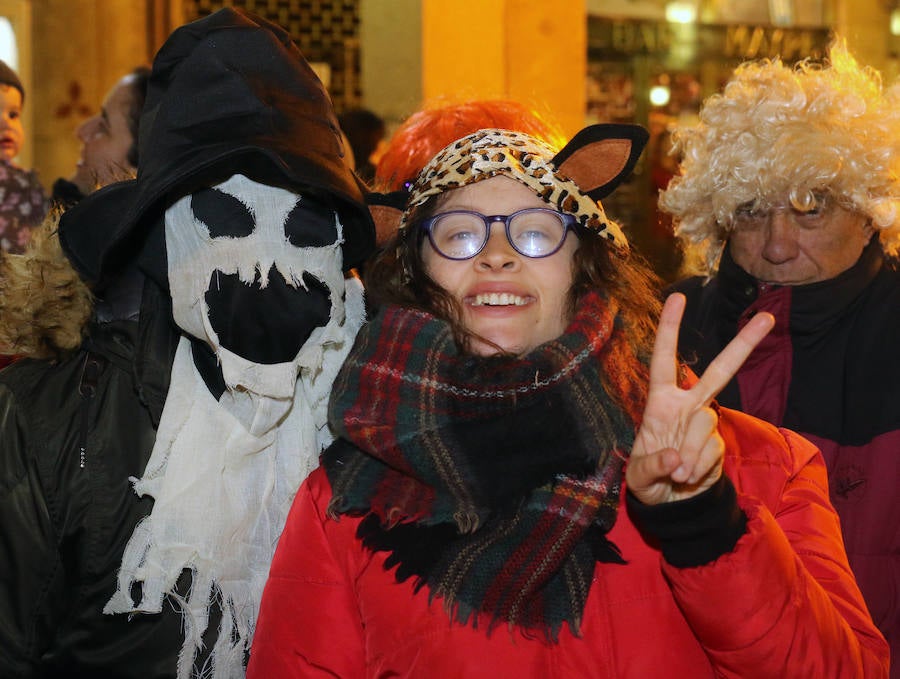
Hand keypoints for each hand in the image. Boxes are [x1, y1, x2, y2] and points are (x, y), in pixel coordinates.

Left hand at [625, 293, 773, 504]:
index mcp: (660, 401)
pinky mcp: (718, 445)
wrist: (670, 504)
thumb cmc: (648, 478)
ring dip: (691, 451)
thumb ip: (653, 465)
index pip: (664, 359)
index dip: (669, 330)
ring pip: (706, 422)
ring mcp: (705, 424)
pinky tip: (688, 478)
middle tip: (769, 318)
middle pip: (718, 372)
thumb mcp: (639, 475)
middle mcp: (687, 405)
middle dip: (743, 346)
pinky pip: (712, 450)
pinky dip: (698, 467)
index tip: (677, 298)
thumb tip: (677, 458)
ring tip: (679, 474)